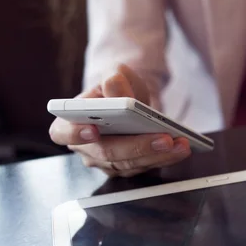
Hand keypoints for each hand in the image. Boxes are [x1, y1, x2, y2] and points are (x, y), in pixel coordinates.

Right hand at [49, 64, 191, 176]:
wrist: (129, 101)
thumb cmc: (115, 89)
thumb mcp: (114, 77)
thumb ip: (114, 80)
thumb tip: (115, 86)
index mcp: (69, 123)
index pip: (64, 133)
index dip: (76, 134)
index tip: (93, 131)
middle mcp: (85, 148)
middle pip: (107, 152)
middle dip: (137, 146)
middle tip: (163, 138)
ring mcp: (106, 162)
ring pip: (130, 164)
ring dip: (158, 155)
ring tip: (180, 143)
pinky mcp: (127, 168)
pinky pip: (145, 167)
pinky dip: (165, 158)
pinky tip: (181, 147)